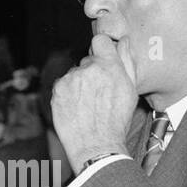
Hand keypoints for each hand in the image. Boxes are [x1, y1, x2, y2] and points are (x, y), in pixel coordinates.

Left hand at [50, 35, 137, 171]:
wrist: (96, 146)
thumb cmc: (117, 121)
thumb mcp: (130, 91)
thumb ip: (127, 62)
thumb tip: (124, 41)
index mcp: (108, 66)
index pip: (100, 40)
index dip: (102, 49)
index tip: (103, 59)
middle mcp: (87, 68)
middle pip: (87, 61)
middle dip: (92, 72)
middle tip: (98, 94)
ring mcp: (70, 79)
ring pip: (74, 74)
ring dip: (79, 84)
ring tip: (87, 105)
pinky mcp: (56, 90)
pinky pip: (62, 85)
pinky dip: (67, 94)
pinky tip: (76, 108)